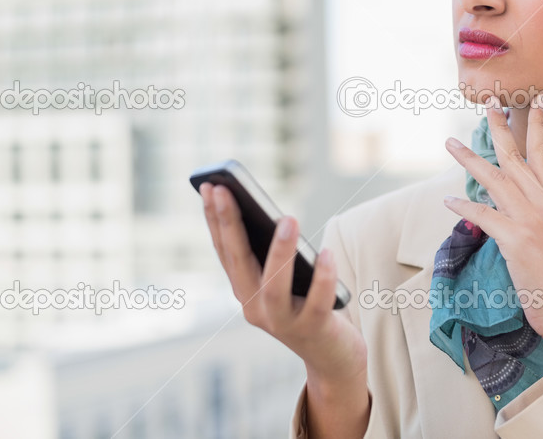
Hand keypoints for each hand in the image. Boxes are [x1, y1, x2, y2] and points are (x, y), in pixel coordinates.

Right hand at [200, 182, 367, 389]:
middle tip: (227, 190)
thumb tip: (276, 216)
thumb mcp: (284, 279)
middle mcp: (255, 307)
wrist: (331, 356)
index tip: (211, 186)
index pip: (225, 250)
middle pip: (240, 263)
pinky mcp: (314, 329)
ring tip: (288, 218)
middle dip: (231, 224)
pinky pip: (317, 302)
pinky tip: (327, 253)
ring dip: (280, 252)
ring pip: (276, 286)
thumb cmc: (307, 304)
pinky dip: (322, 278)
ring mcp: (282, 322)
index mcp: (244, 290)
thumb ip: (273, 254)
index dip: (216, 219)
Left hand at [442, 94, 542, 353]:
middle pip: (516, 157)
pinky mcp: (514, 239)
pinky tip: (448, 199)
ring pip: (495, 179)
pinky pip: (483, 214)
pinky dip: (464, 206)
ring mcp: (528, 220)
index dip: (537, 126)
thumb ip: (531, 212)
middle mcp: (541, 204)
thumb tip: (506, 200)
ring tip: (450, 143)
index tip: (533, 100)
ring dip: (469, 159)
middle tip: (488, 103)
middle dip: (499, 128)